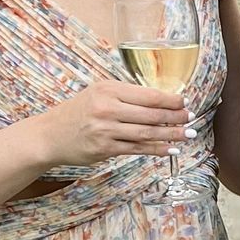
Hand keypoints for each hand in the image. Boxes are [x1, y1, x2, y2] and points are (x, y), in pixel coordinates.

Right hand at [30, 76, 189, 168]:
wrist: (49, 135)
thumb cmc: (77, 112)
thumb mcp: (98, 93)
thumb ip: (125, 95)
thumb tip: (160, 100)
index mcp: (108, 90)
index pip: (148, 95)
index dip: (171, 100)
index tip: (184, 102)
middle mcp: (107, 108)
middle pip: (151, 114)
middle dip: (175, 117)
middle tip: (190, 119)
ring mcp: (105, 130)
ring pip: (146, 132)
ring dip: (170, 135)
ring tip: (187, 135)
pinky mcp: (104, 149)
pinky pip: (136, 149)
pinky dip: (156, 149)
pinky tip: (170, 149)